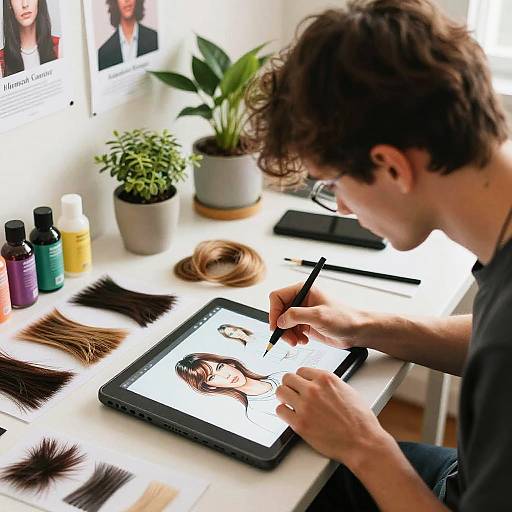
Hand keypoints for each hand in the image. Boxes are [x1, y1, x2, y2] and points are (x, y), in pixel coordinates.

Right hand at [269, 283, 365, 347]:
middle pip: (278, 311)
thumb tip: (280, 320)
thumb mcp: (318, 315)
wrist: (356, 331)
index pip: (277, 297)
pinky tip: (303, 341)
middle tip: (287, 338)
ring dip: (287, 334)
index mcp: (303, 290)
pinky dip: (293, 338)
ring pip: (283, 323)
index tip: (276, 326)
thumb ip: (296, 315)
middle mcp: (301, 300)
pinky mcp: (305, 324)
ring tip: (296, 341)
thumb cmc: (343, 318)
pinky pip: (290, 331)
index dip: (274, 311)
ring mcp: (302, 313)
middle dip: (281, 326)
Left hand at [275, 367, 390, 467]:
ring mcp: (305, 406)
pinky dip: (283, 412)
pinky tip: (290, 415)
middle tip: (292, 392)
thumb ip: (330, 385)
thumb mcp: (348, 391)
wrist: (363, 442)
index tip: (300, 384)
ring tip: (289, 403)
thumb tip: (320, 384)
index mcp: (326, 379)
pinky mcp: (300, 424)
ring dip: (284, 397)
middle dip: (290, 385)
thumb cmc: (360, 420)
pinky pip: (280, 411)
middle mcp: (314, 389)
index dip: (301, 379)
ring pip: (281, 392)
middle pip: (288, 378)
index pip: (301, 370)